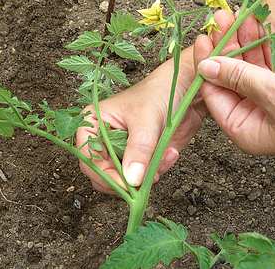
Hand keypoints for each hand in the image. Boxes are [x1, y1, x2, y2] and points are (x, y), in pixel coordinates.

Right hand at [76, 47, 205, 192]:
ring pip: (124, 179)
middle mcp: (104, 139)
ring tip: (165, 155)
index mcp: (93, 124)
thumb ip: (138, 151)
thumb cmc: (158, 94)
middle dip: (127, 178)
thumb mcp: (145, 121)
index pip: (89, 158)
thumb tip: (131, 180)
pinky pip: (143, 177)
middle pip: (102, 174)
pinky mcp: (141, 159)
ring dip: (147, 174)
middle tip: (146, 177)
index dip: (104, 174)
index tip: (126, 183)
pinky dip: (159, 170)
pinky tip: (171, 153)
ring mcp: (122, 151)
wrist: (186, 91)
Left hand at [194, 11, 274, 154]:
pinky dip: (264, 48)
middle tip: (219, 20)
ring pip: (250, 70)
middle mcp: (255, 119)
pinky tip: (256, 27)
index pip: (215, 96)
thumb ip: (239, 79)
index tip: (204, 39)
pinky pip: (270, 67)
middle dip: (226, 48)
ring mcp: (272, 105)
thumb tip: (206, 67)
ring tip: (236, 16)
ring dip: (244, 43)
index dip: (208, 67)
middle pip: (231, 80)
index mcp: (245, 131)